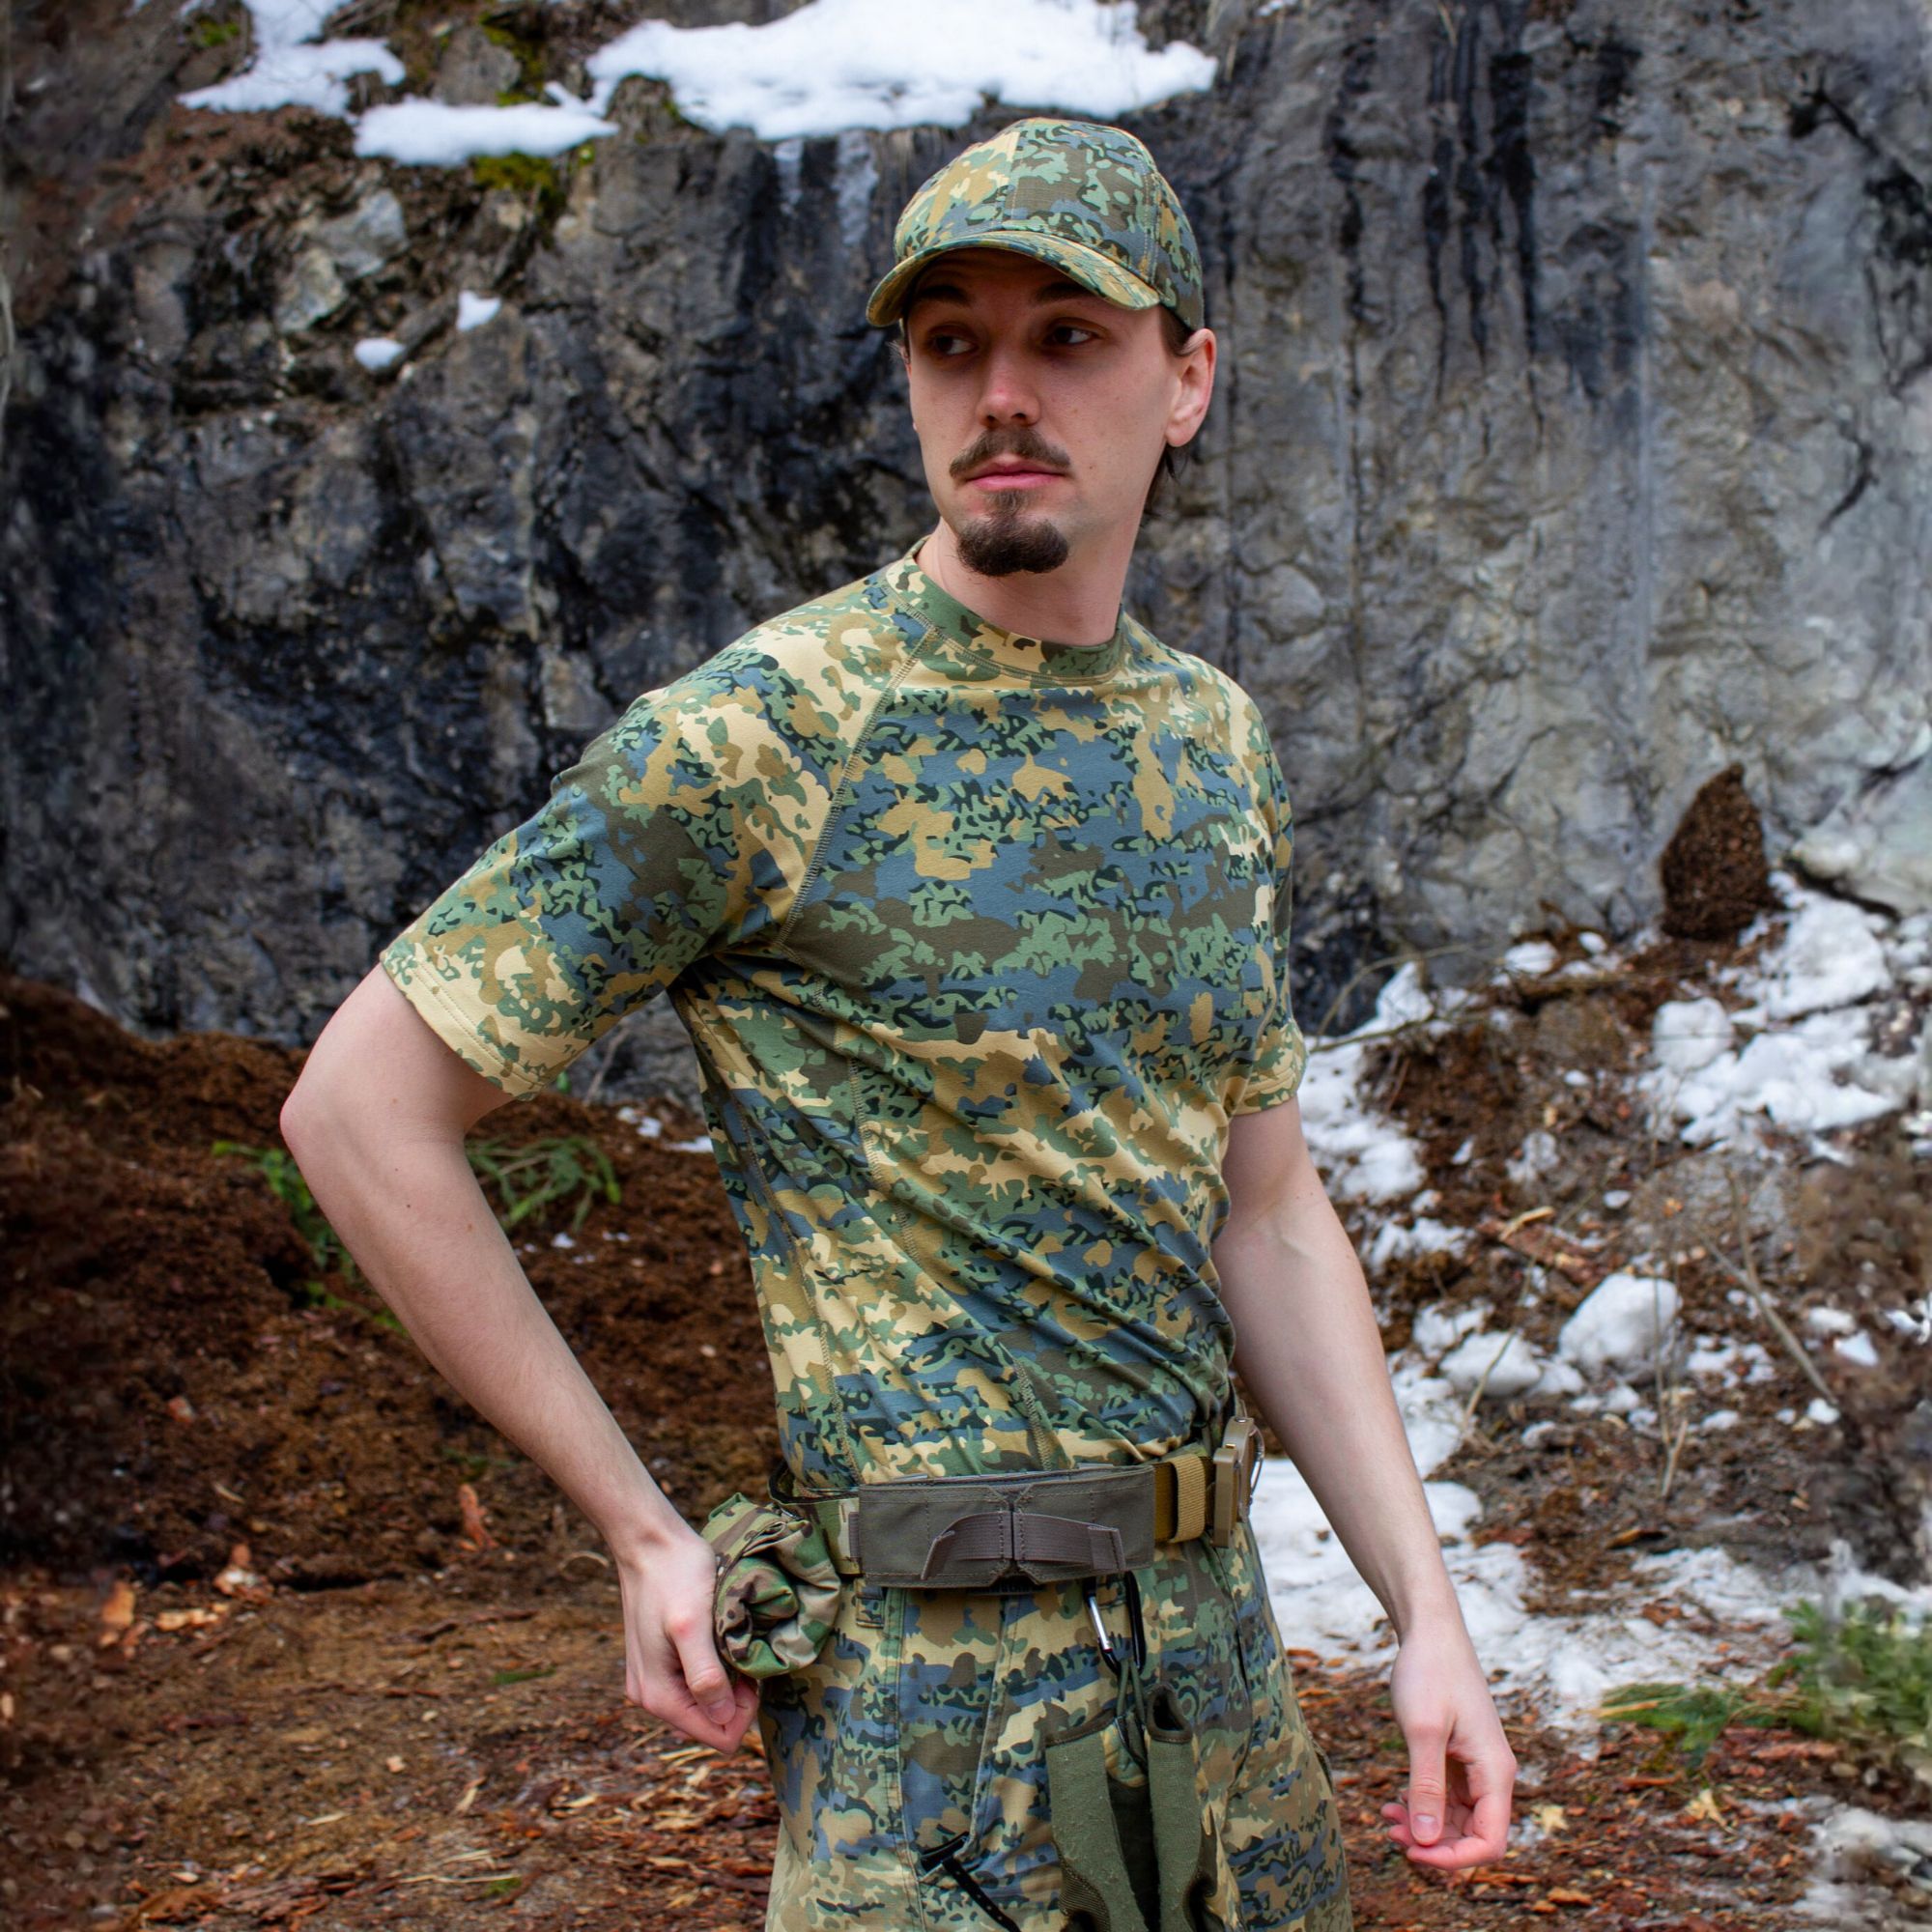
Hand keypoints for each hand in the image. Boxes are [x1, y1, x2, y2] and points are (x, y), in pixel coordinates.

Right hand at [615, 1520, 760, 1753]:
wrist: (650, 1543)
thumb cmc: (675, 1576)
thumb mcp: (693, 1625)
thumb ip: (705, 1676)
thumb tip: (723, 1717)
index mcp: (658, 1697)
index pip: (718, 1736)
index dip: (744, 1710)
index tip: (749, 1670)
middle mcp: (650, 1698)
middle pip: (711, 1722)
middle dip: (735, 1695)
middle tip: (740, 1650)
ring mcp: (651, 1681)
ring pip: (704, 1703)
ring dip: (724, 1679)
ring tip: (727, 1641)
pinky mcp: (657, 1663)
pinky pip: (693, 1683)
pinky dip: (712, 1666)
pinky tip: (714, 1638)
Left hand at [1378, 1618, 1515, 1868]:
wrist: (1431, 1631)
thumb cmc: (1430, 1673)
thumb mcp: (1423, 1731)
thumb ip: (1427, 1787)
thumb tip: (1427, 1841)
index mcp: (1495, 1772)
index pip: (1490, 1842)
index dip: (1454, 1859)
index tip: (1412, 1851)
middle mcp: (1492, 1775)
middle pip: (1472, 1836)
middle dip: (1433, 1844)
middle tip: (1390, 1831)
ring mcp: (1476, 1767)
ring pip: (1457, 1820)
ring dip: (1424, 1827)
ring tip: (1386, 1818)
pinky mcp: (1459, 1759)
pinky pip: (1446, 1799)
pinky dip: (1422, 1806)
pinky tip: (1394, 1802)